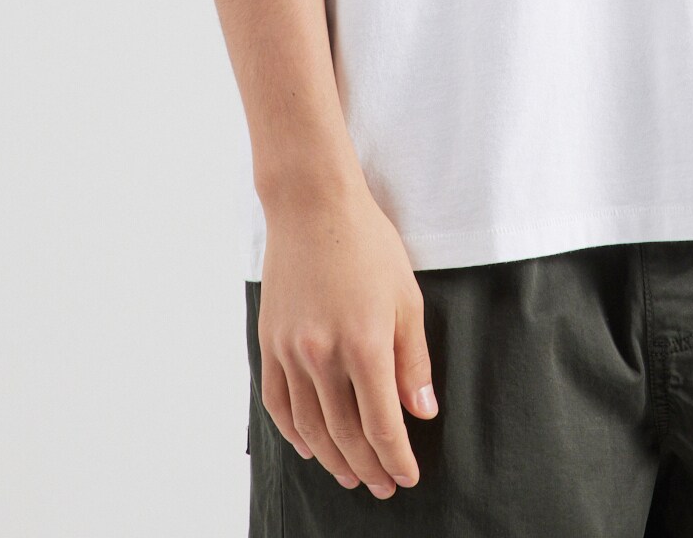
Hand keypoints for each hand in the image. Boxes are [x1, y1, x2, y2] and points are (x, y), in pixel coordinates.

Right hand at [257, 178, 437, 497]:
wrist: (312, 205)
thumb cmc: (367, 243)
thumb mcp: (406, 297)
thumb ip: (413, 360)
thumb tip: (423, 412)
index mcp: (364, 345)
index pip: (383, 424)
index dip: (398, 457)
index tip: (409, 475)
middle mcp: (323, 356)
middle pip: (346, 434)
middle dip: (369, 466)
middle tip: (384, 486)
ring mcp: (291, 351)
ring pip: (311, 427)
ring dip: (333, 459)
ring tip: (352, 476)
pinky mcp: (269, 343)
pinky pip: (278, 403)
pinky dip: (294, 433)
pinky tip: (310, 446)